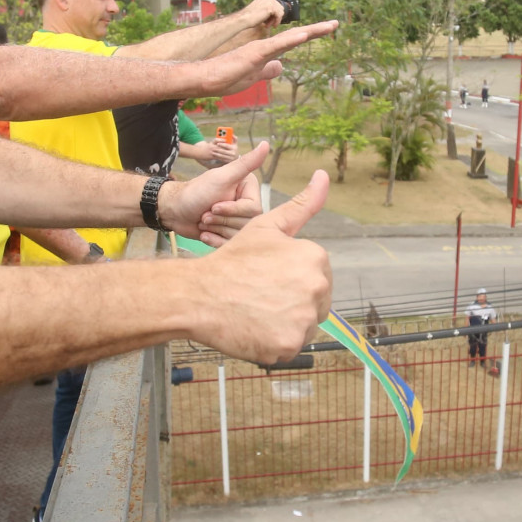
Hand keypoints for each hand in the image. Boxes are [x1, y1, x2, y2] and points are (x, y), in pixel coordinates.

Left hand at [158, 142, 269, 244]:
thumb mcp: (221, 178)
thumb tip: (265, 144)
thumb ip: (245, 163)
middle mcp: (246, 204)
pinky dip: (214, 240)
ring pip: (238, 235)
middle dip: (222, 220)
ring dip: (216, 229)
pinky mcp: (227, 234)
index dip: (232, 210)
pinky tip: (204, 233)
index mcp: (248, 190)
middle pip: (246, 224)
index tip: (214, 205)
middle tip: (206, 213)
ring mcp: (236, 220)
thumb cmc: (195, 192)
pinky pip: (229, 244)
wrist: (174, 210)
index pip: (253, 209)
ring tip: (203, 221)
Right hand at [188, 171, 332, 364]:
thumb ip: (302, 204)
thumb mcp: (266, 226)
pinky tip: (254, 329)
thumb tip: (323, 175)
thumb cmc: (231, 260)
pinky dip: (273, 343)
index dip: (291, 279)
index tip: (267, 279)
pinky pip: (289, 347)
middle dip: (292, 302)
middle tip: (260, 297)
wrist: (198, 294)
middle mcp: (317, 287)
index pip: (316, 277)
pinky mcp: (289, 345)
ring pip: (303, 326)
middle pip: (314, 303)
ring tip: (256, 313)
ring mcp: (304, 319)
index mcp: (315, 257)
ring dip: (284, 324)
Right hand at [199, 19, 339, 96]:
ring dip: (310, 32)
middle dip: (316, 30)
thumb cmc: (225, 78)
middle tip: (335, 24)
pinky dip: (291, 40)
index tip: (325, 30)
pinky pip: (275, 46)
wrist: (203, 79)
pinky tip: (304, 35)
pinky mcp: (253, 54)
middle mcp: (264, 47)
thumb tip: (281, 66)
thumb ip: (267, 70)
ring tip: (329, 26)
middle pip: (295, 37)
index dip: (308, 36)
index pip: (291, 43)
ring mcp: (259, 49)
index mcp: (265, 53)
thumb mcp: (254, 76)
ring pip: (289, 38)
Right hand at [237, 0, 286, 35]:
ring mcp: (270, 1)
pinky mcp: (271, 7)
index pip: (276, 5)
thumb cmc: (250, 17)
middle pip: (279, 8)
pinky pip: (279, 16)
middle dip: (275, 17)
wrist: (244, 19)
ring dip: (275, 20)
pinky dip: (277, 22)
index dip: (274, 14)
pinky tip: (273, 26)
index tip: (270, 21)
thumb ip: (267, 9)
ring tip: (268, 25)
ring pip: (280, 12)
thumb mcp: (260, 10)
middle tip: (269, 24)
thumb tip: (276, 14)